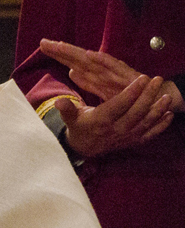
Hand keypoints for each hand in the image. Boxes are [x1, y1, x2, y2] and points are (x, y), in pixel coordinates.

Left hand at [41, 39, 184, 111]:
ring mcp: (114, 71)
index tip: (42, 46)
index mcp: (95, 73)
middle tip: (44, 42)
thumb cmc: (126, 92)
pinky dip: (103, 60)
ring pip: (92, 60)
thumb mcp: (102, 88)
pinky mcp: (126, 76)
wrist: (153, 98)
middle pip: (78, 57)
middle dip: (61, 49)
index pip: (73, 61)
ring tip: (60, 45)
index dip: (59, 54)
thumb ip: (87, 81)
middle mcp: (103, 69)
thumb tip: (71, 72)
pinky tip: (91, 55)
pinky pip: (114, 67)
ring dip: (77, 52)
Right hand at [54, 74, 173, 156]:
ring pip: (146, 122)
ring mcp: (127, 136)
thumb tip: (58, 102)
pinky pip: (150, 134)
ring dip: (158, 109)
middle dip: (148, 95)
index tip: (142, 79)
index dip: (132, 92)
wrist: (84, 148)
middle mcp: (116, 129)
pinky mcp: (133, 141)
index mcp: (101, 121)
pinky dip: (161, 125)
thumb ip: (66, 109)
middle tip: (156, 80)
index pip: (119, 105)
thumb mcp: (70, 118)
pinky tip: (169, 115)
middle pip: (136, 111)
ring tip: (167, 96)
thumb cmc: (79, 127)